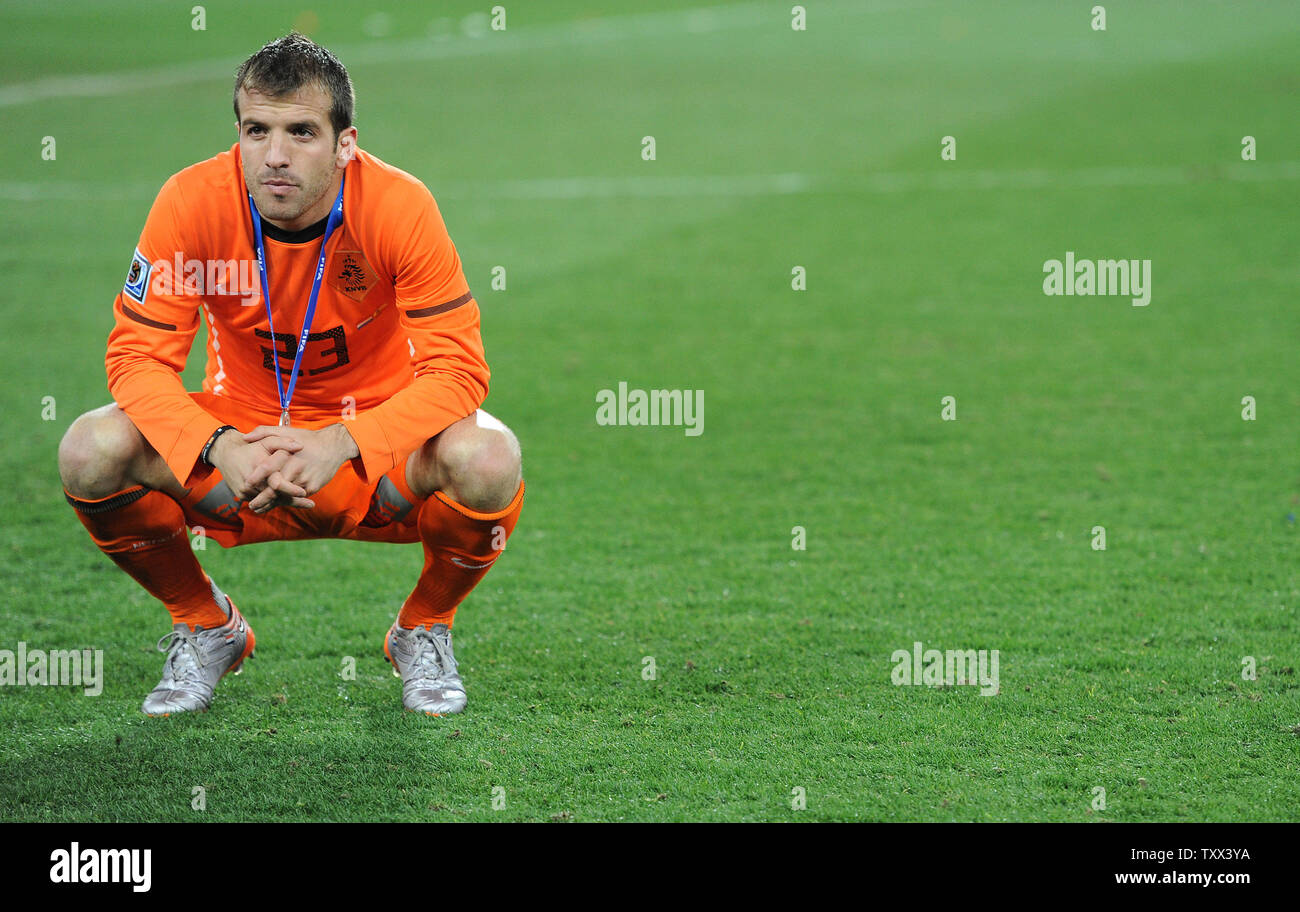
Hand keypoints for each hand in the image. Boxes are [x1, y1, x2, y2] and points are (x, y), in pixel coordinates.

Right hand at [207, 431, 313, 509]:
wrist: (225, 453)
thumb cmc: (250, 446)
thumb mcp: (267, 441)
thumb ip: (284, 442)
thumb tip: (301, 446)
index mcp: (259, 469)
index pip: (278, 484)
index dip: (291, 489)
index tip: (305, 493)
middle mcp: (251, 483)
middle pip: (274, 495)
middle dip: (292, 500)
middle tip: (310, 504)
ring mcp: (245, 491)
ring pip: (267, 500)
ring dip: (282, 501)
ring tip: (302, 503)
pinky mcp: (241, 495)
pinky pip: (259, 500)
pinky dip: (271, 500)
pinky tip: (285, 500)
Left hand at [242, 423, 359, 513]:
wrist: (334, 446)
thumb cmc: (307, 439)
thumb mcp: (286, 430)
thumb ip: (264, 432)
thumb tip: (245, 438)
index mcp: (287, 453)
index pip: (268, 467)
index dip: (256, 477)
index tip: (246, 484)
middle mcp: (296, 467)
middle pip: (275, 487)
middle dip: (262, 499)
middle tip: (251, 505)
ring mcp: (305, 479)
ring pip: (286, 495)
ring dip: (273, 503)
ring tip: (260, 508)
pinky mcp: (313, 487)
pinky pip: (296, 497)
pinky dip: (286, 500)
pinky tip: (276, 503)